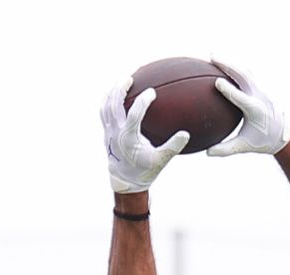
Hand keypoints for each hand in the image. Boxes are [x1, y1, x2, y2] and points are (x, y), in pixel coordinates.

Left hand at [101, 79, 189, 194]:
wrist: (125, 182)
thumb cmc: (144, 172)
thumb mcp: (161, 161)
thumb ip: (172, 147)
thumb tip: (185, 134)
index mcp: (129, 138)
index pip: (134, 114)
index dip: (143, 101)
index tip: (152, 92)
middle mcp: (116, 133)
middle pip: (114, 104)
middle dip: (120, 89)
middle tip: (129, 78)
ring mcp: (109, 132)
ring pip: (106, 106)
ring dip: (112, 93)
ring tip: (120, 83)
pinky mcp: (106, 133)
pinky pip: (103, 112)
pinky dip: (107, 101)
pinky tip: (113, 96)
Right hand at [206, 62, 289, 155]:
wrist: (284, 135)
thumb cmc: (262, 141)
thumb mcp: (245, 146)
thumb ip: (227, 149)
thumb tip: (207, 153)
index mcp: (255, 110)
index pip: (240, 97)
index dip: (229, 90)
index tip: (217, 82)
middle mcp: (260, 97)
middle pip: (243, 76)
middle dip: (228, 65)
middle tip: (212, 57)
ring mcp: (263, 89)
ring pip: (246, 71)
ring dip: (231, 62)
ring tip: (216, 56)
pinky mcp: (263, 87)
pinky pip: (248, 73)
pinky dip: (237, 67)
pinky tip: (225, 63)